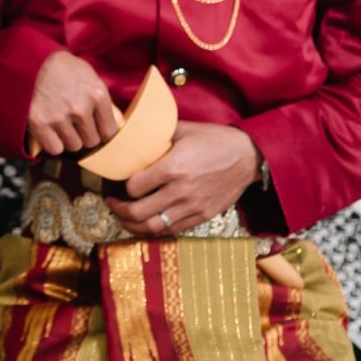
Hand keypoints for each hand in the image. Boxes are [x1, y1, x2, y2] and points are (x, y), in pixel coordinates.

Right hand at [27, 49, 120, 157]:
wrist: (30, 59)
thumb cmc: (62, 67)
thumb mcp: (89, 76)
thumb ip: (99, 99)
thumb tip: (108, 122)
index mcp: (97, 94)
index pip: (109, 131)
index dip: (101, 130)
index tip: (94, 127)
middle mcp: (81, 108)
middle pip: (92, 141)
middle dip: (84, 134)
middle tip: (74, 123)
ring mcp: (60, 117)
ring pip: (74, 146)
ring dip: (68, 138)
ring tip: (61, 124)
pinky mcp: (40, 124)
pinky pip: (55, 149)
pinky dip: (53, 143)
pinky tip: (50, 131)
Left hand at [107, 121, 259, 235]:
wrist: (248, 156)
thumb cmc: (214, 139)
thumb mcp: (183, 129)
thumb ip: (157, 135)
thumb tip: (132, 134)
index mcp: (173, 168)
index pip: (134, 187)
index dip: (121, 187)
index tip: (117, 183)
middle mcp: (181, 191)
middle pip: (138, 213)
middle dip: (118, 210)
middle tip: (112, 203)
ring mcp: (192, 207)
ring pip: (152, 227)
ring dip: (132, 225)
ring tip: (124, 217)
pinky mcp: (202, 216)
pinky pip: (171, 231)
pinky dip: (154, 230)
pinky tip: (146, 222)